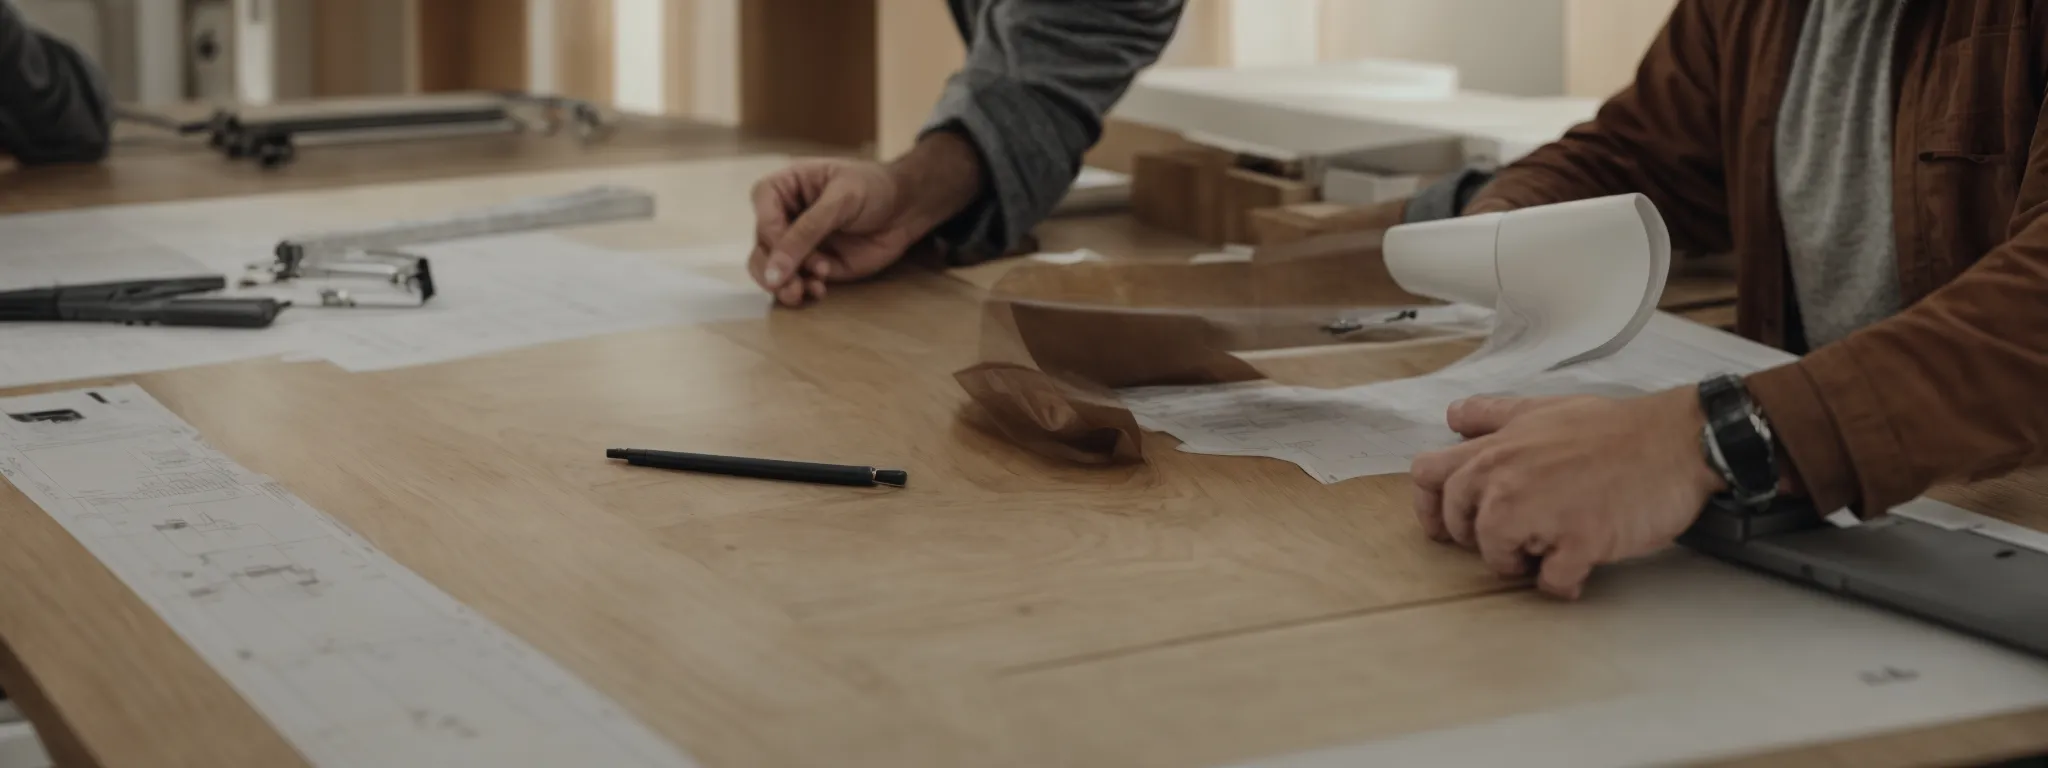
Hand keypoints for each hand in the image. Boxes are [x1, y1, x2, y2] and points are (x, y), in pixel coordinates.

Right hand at [748, 131, 984, 306]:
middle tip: (794, 286)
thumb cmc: (873, 188)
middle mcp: (784, 216)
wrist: (907, 207)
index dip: (772, 237)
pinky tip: (819, 290)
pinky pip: (796, 282)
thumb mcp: (840, 201)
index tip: (791, 255)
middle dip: (775, 270)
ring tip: (807, 291)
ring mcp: (797, 243)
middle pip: (761, 247)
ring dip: (785, 285)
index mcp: (784, 188)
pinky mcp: (813, 265)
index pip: (762, 214)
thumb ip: (807, 233)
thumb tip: (775, 271)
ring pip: (772, 270)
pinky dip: (802, 290)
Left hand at [1408, 388, 1725, 599]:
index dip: (1430, 505)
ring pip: (1498, 557)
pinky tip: (1581, 565)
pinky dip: (1564, 582)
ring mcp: (1540, 512)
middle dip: (1480, 539)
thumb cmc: (1615, 429)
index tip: (1444, 524)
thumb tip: (1454, 419)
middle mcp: (1506, 478)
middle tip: (1515, 537)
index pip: (1427, 475)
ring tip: (1554, 547)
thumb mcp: (1545, 409)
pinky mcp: (1578, 541)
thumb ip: (1495, 417)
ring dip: (1522, 561)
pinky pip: (1551, 581)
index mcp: (1496, 448)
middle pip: (1458, 525)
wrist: (1677, 443)